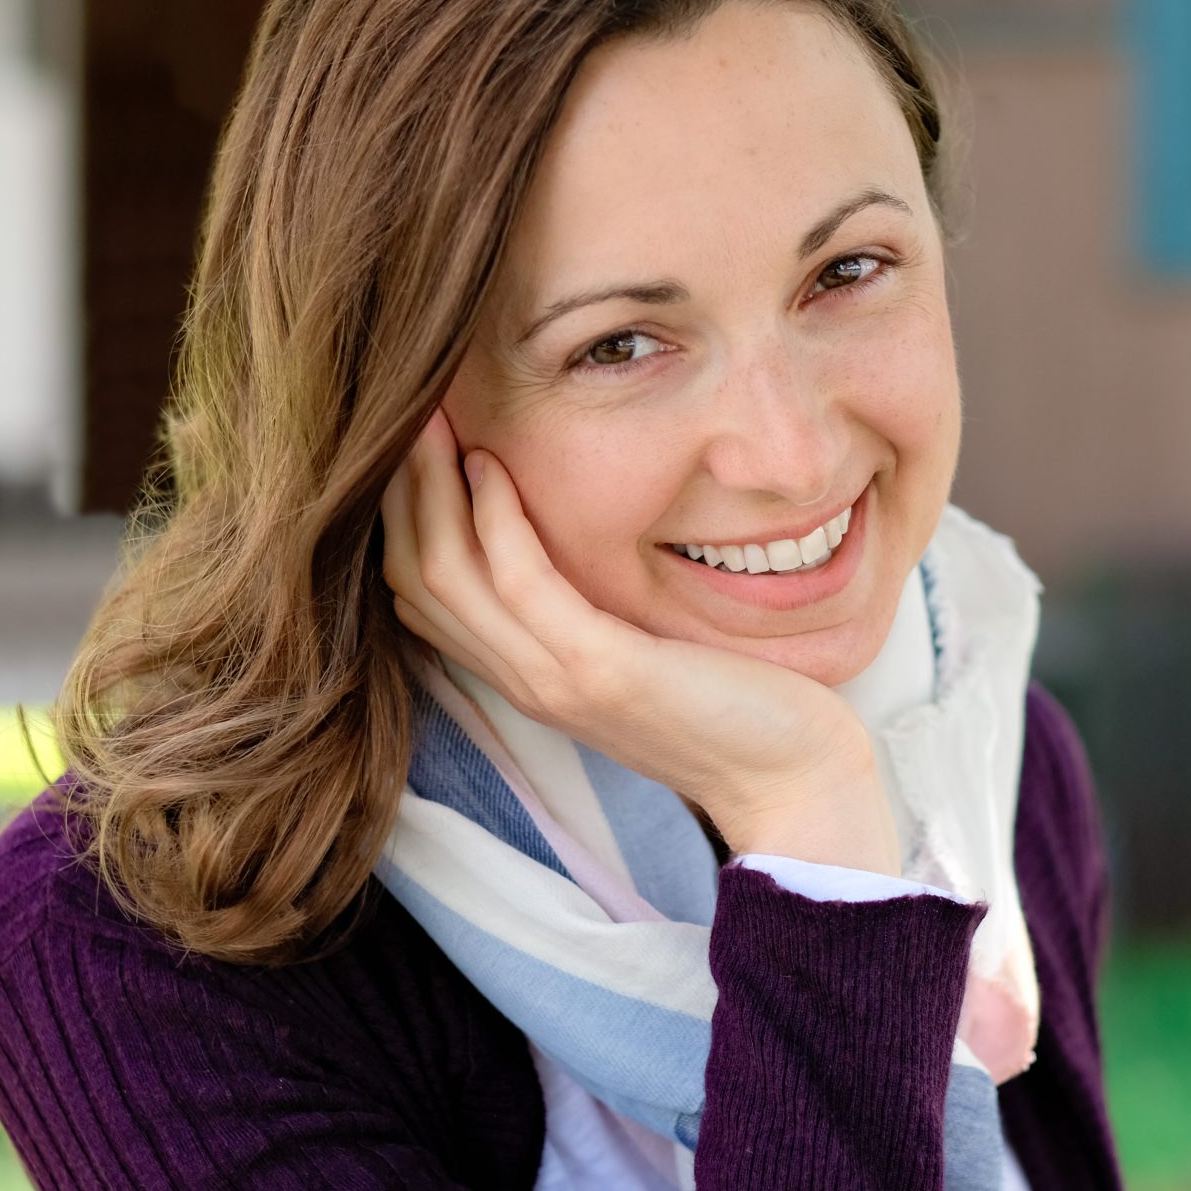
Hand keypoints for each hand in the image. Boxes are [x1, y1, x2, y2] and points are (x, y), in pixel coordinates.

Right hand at [380, 408, 899, 875]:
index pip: (419, 595)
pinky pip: (520, 583)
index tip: (415, 442)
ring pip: (445, 576)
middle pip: (415, 578)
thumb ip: (588, 607)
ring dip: (431, 489)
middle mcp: (523, 680)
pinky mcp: (599, 670)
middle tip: (406, 412)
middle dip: (402, 489)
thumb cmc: (730, 702)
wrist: (788, 777)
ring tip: (431, 421)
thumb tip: (568, 535)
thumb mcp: (638, 649)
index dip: (403, 515)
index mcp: (526, 675)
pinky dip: (496, 518)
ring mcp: (554, 679)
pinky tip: (493, 465)